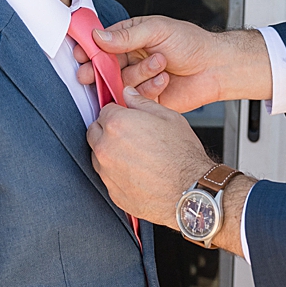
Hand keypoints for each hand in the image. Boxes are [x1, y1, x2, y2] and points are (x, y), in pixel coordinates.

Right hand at [78, 16, 272, 112]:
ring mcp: (138, 79)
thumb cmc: (191, 43)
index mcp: (131, 37)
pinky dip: (149, 88)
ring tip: (160, 64)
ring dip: (138, 74)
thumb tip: (99, 36)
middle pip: (104, 67)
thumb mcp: (158, 30)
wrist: (215, 67)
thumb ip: (127, 35)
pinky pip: (135, 98)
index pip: (102, 43)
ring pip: (120, 83)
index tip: (80, 55)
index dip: (89, 49)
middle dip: (98, 70)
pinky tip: (164, 79)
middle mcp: (131, 59)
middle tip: (90, 74)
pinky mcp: (146, 99)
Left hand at [87, 86, 253, 255]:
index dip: (118, 112)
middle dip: (109, 130)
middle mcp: (106, 149)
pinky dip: (117, 173)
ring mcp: (107, 173)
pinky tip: (138, 172)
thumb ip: (142, 102)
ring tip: (137, 155)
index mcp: (117, 124)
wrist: (190, 191)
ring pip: (98, 156)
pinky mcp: (113, 192)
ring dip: (111, 152)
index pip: (104, 110)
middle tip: (131, 134)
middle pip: (95, 132)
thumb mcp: (168, 117)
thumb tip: (129, 94)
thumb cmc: (183, 155)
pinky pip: (108, 177)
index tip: (127, 117)